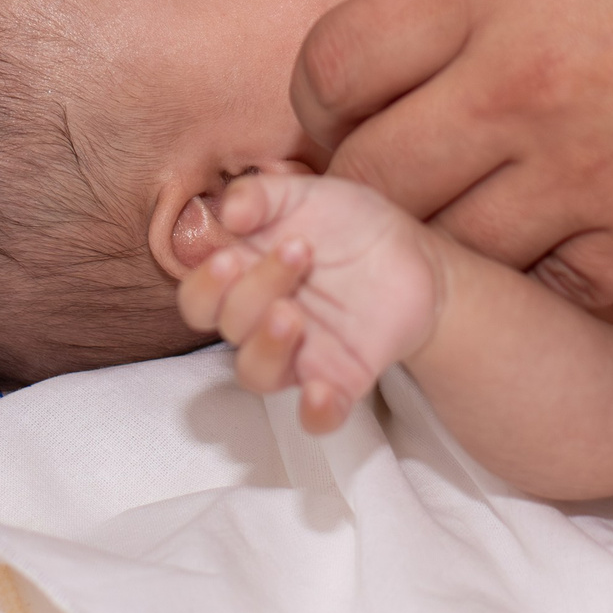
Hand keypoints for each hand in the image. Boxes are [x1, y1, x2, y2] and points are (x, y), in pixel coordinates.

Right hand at [176, 173, 442, 432]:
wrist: (413, 254)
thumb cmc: (347, 223)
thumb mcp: (303, 194)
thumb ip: (260, 196)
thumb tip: (229, 212)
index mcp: (243, 278)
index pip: (199, 299)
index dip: (205, 285)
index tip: (232, 253)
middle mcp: (261, 320)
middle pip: (229, 326)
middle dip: (253, 291)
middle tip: (296, 252)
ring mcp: (299, 354)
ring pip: (256, 374)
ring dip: (266, 347)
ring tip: (293, 314)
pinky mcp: (340, 378)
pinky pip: (318, 417)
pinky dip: (315, 413)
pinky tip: (321, 393)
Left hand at [290, 0, 612, 304]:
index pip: (330, 65)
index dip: (317, 100)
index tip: (342, 108)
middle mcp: (519, 80)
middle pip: (369, 176)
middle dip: (358, 188)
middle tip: (383, 184)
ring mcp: (586, 171)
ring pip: (450, 249)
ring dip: (446, 241)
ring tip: (465, 223)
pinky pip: (553, 291)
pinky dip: (544, 278)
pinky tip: (558, 247)